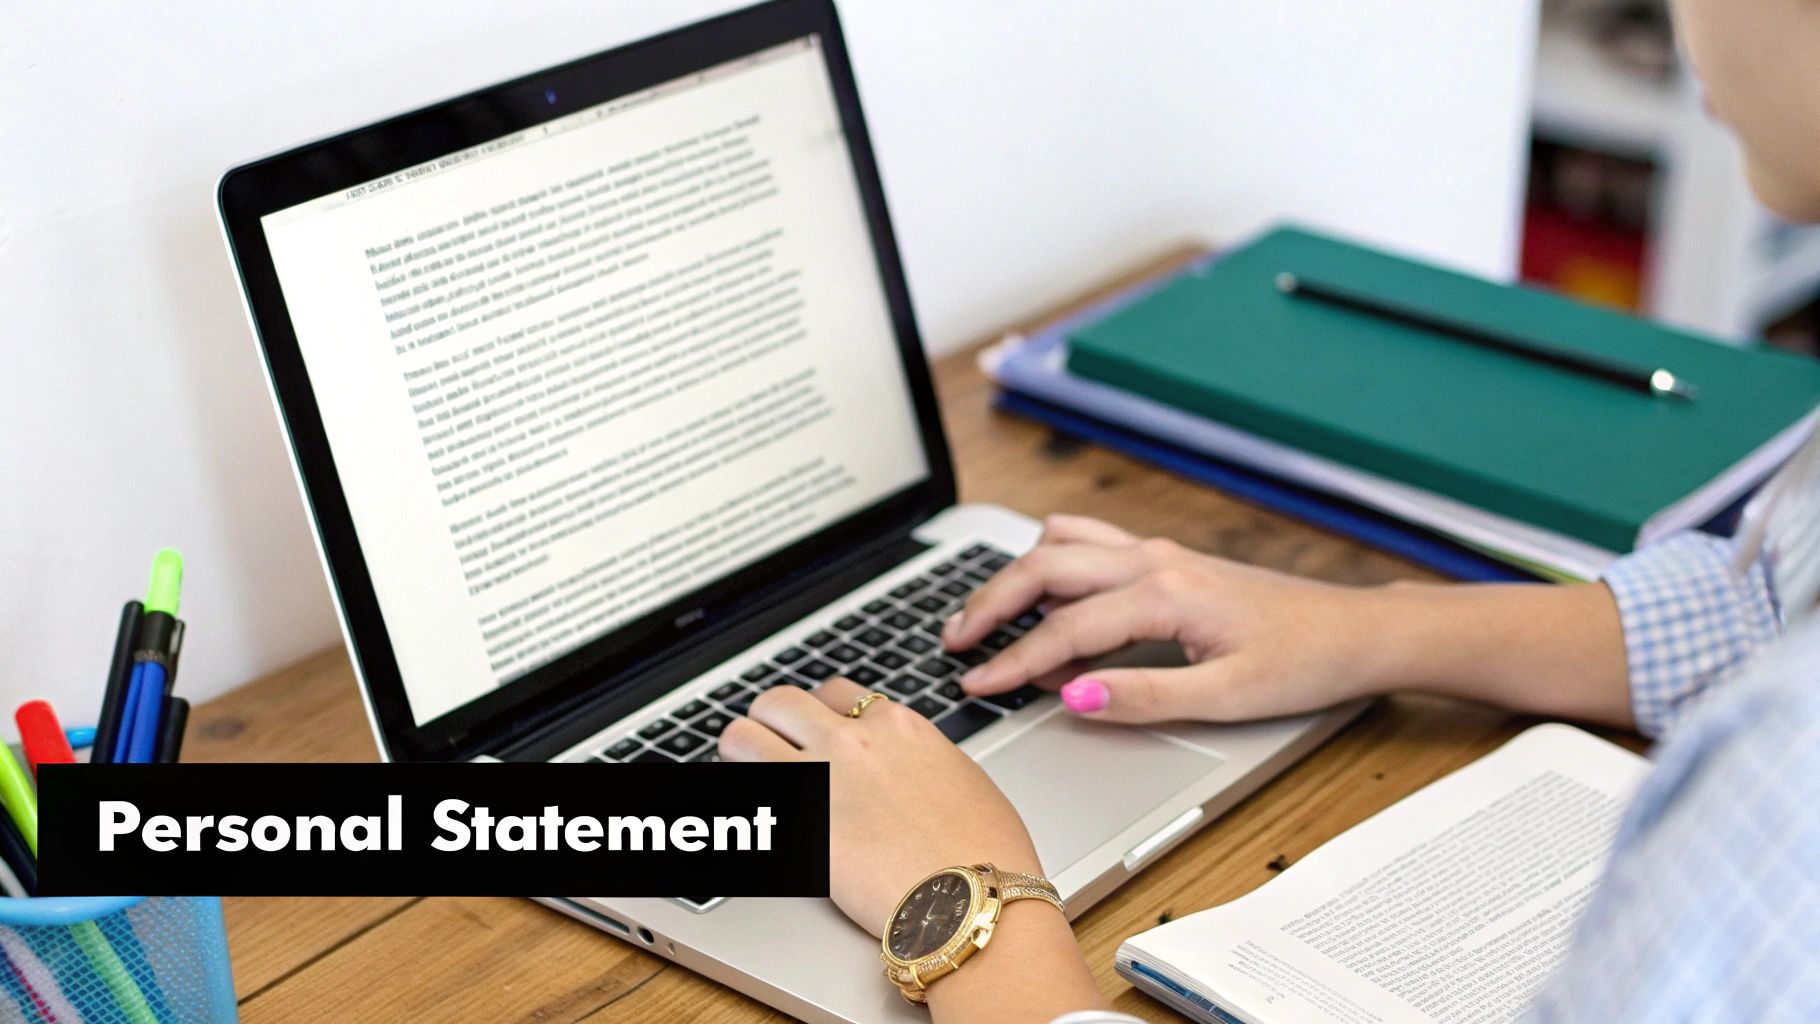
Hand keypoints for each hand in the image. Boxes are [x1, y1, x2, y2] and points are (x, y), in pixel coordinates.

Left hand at [717, 678, 1041, 936]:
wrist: (972, 900)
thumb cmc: (984, 852)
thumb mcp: (960, 778)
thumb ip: (919, 758)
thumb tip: (905, 767)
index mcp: (897, 726)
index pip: (834, 693)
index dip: (817, 715)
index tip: (813, 734)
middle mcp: (852, 741)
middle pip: (779, 702)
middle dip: (769, 724)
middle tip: (769, 748)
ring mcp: (818, 779)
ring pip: (739, 735)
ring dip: (739, 753)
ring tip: (745, 776)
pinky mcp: (793, 828)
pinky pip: (740, 798)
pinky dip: (738, 806)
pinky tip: (749, 820)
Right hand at [945, 514, 1387, 723]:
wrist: (1355, 632)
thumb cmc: (1303, 662)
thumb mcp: (1226, 698)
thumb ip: (1144, 696)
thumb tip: (1075, 698)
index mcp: (1163, 594)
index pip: (1064, 631)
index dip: (1013, 662)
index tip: (975, 686)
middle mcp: (1154, 561)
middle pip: (1045, 568)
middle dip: (991, 603)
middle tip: (952, 641)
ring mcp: (1160, 554)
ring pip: (1063, 545)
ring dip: (1016, 575)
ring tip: (983, 614)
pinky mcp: (1169, 560)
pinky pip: (1091, 544)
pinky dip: (1053, 562)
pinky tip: (1045, 594)